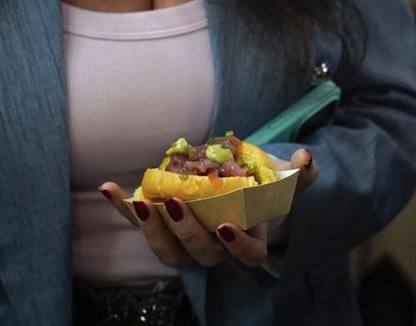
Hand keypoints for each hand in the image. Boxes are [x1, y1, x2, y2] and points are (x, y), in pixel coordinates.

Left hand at [98, 148, 316, 268]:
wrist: (237, 189)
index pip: (247, 256)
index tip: (226, 227)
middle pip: (200, 254)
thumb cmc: (263, 188)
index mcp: (249, 241)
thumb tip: (306, 160)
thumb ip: (299, 174)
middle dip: (186, 233)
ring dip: (150, 229)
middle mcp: (216, 247)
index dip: (237, 247)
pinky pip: (141, 221)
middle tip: (175, 204)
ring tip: (140, 203)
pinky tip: (109, 187)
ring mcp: (185, 239)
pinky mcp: (161, 224)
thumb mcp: (284, 180)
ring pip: (167, 250)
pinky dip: (123, 207)